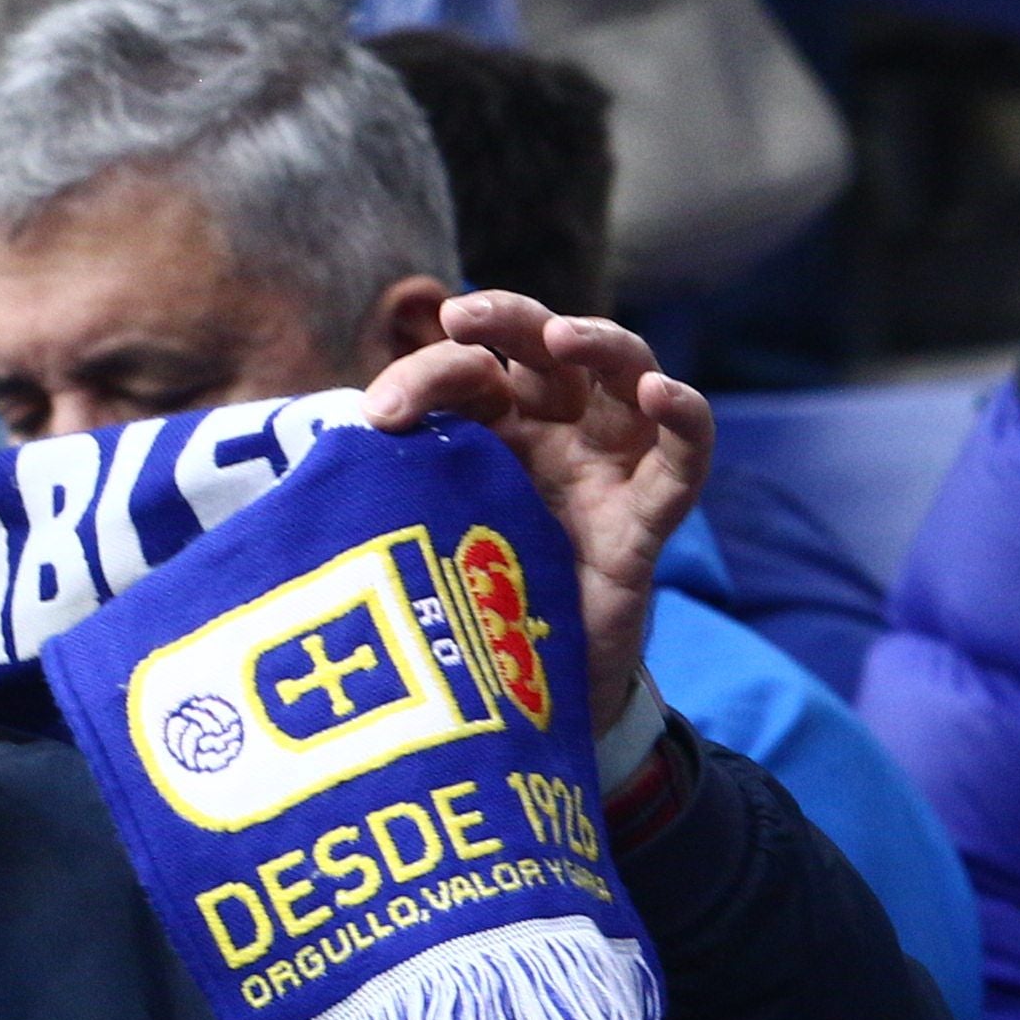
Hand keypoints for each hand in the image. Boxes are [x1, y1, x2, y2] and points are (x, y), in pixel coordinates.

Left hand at [356, 295, 712, 736]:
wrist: (519, 702)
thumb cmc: (463, 606)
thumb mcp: (417, 538)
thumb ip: (389, 488)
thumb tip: (335, 448)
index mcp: (493, 429)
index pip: (469, 370)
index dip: (427, 373)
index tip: (380, 412)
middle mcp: (554, 435)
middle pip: (545, 350)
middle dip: (509, 320)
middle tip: (464, 318)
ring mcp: (605, 471)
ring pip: (624, 378)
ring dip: (601, 344)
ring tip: (564, 336)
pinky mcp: (644, 522)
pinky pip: (683, 461)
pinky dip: (684, 419)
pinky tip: (662, 392)